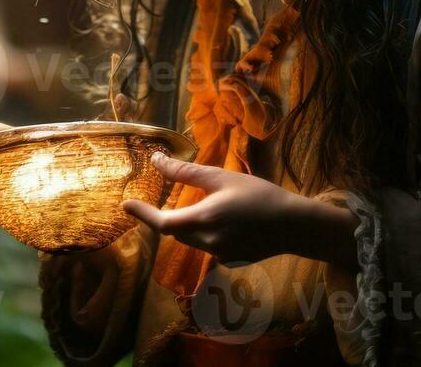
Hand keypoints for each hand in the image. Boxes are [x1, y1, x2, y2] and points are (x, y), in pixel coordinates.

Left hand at [122, 154, 357, 267]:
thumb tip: (156, 161)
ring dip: (187, 224)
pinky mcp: (231, 260)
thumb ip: (187, 172)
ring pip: (191, 240)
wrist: (295, 225)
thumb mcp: (222, 178)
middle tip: (157, 201)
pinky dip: (207, 233)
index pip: (162, 223)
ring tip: (200, 205)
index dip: (142, 215)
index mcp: (204, 220)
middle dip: (166, 217)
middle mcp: (208, 243)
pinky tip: (228, 220)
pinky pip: (209, 246)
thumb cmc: (260, 195)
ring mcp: (220, 255)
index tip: (125, 205)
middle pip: (176, 232)